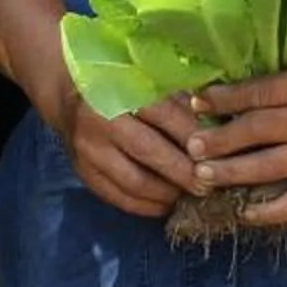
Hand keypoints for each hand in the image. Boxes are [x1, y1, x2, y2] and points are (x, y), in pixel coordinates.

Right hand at [55, 91, 205, 219]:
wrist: (68, 96)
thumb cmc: (121, 86)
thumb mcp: (147, 80)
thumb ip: (177, 100)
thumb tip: (216, 127)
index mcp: (120, 89)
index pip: (164, 114)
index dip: (194, 135)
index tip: (219, 151)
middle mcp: (100, 121)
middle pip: (150, 152)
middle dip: (185, 172)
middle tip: (210, 183)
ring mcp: (88, 151)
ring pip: (135, 182)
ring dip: (168, 194)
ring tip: (191, 195)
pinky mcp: (83, 173)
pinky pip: (119, 198)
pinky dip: (147, 206)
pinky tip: (166, 204)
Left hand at [186, 55, 286, 229]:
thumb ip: (275, 72)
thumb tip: (216, 85)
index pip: (262, 93)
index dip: (225, 99)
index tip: (195, 102)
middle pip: (262, 131)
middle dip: (221, 140)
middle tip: (191, 146)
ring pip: (272, 167)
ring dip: (233, 173)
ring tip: (202, 174)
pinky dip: (271, 211)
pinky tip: (244, 212)